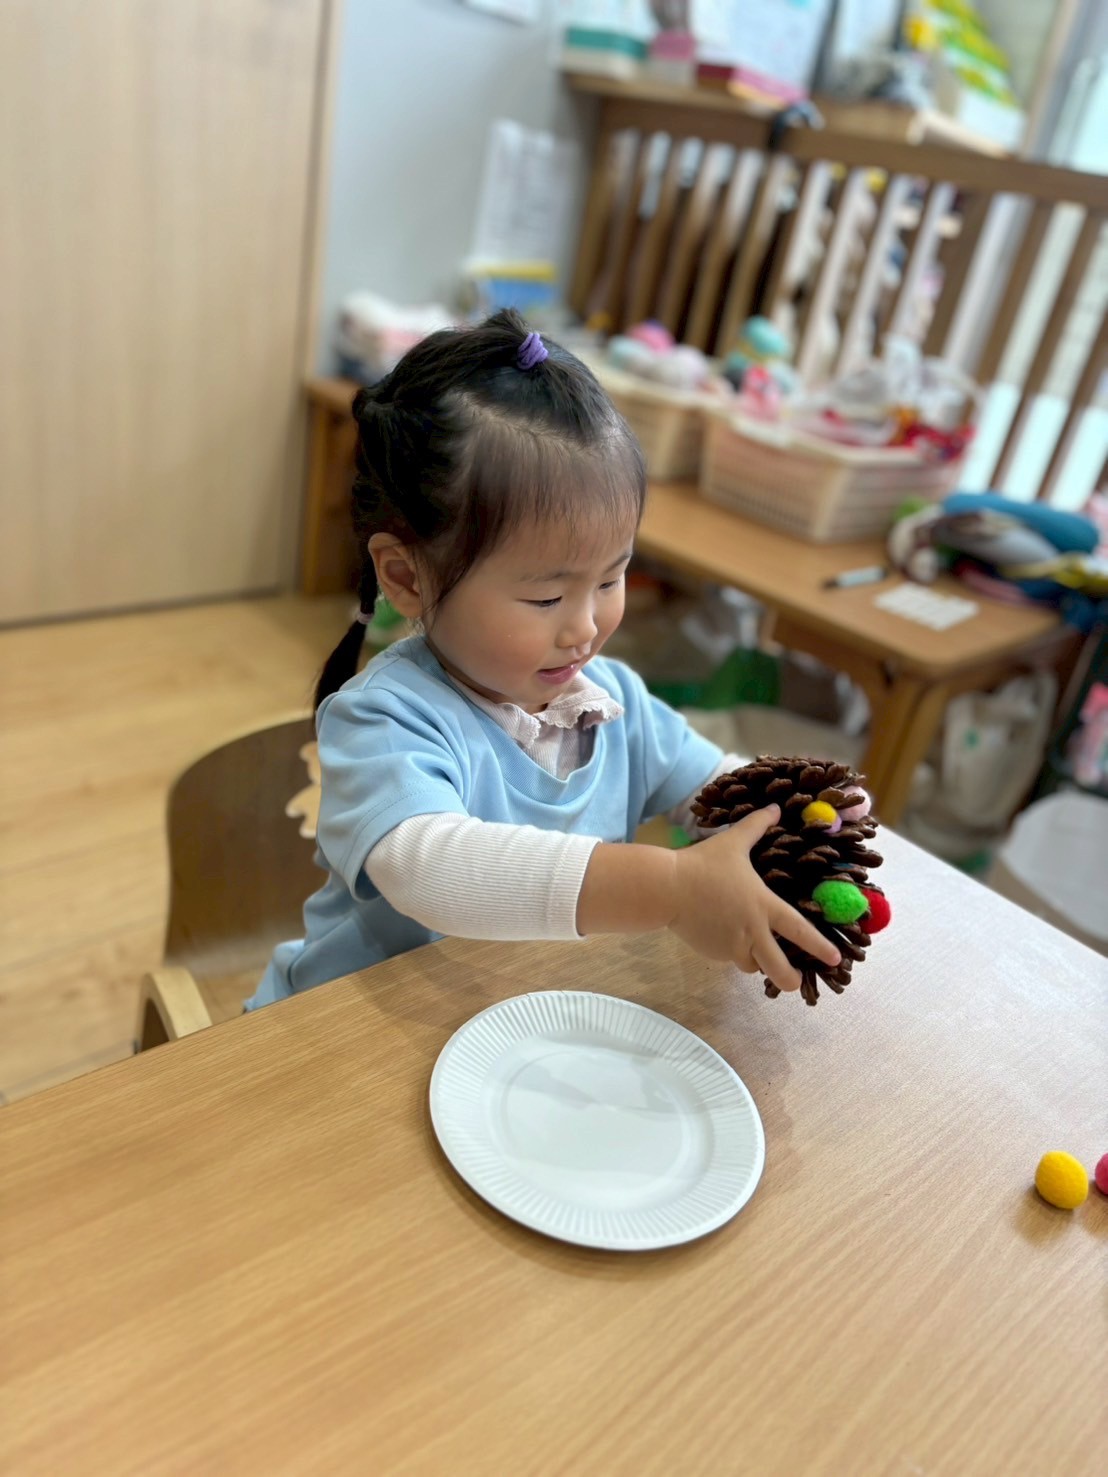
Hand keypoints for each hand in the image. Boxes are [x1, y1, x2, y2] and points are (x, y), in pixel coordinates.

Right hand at [669, 806, 839, 990]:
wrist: (667, 888)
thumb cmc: (703, 864)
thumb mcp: (733, 842)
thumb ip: (756, 826)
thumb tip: (774, 808)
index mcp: (763, 906)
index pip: (800, 931)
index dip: (819, 946)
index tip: (835, 959)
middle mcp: (753, 932)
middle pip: (779, 969)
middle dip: (791, 980)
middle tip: (796, 982)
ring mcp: (732, 946)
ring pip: (753, 966)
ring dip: (757, 962)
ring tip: (755, 952)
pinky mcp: (713, 953)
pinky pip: (729, 959)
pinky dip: (733, 953)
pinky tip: (723, 937)